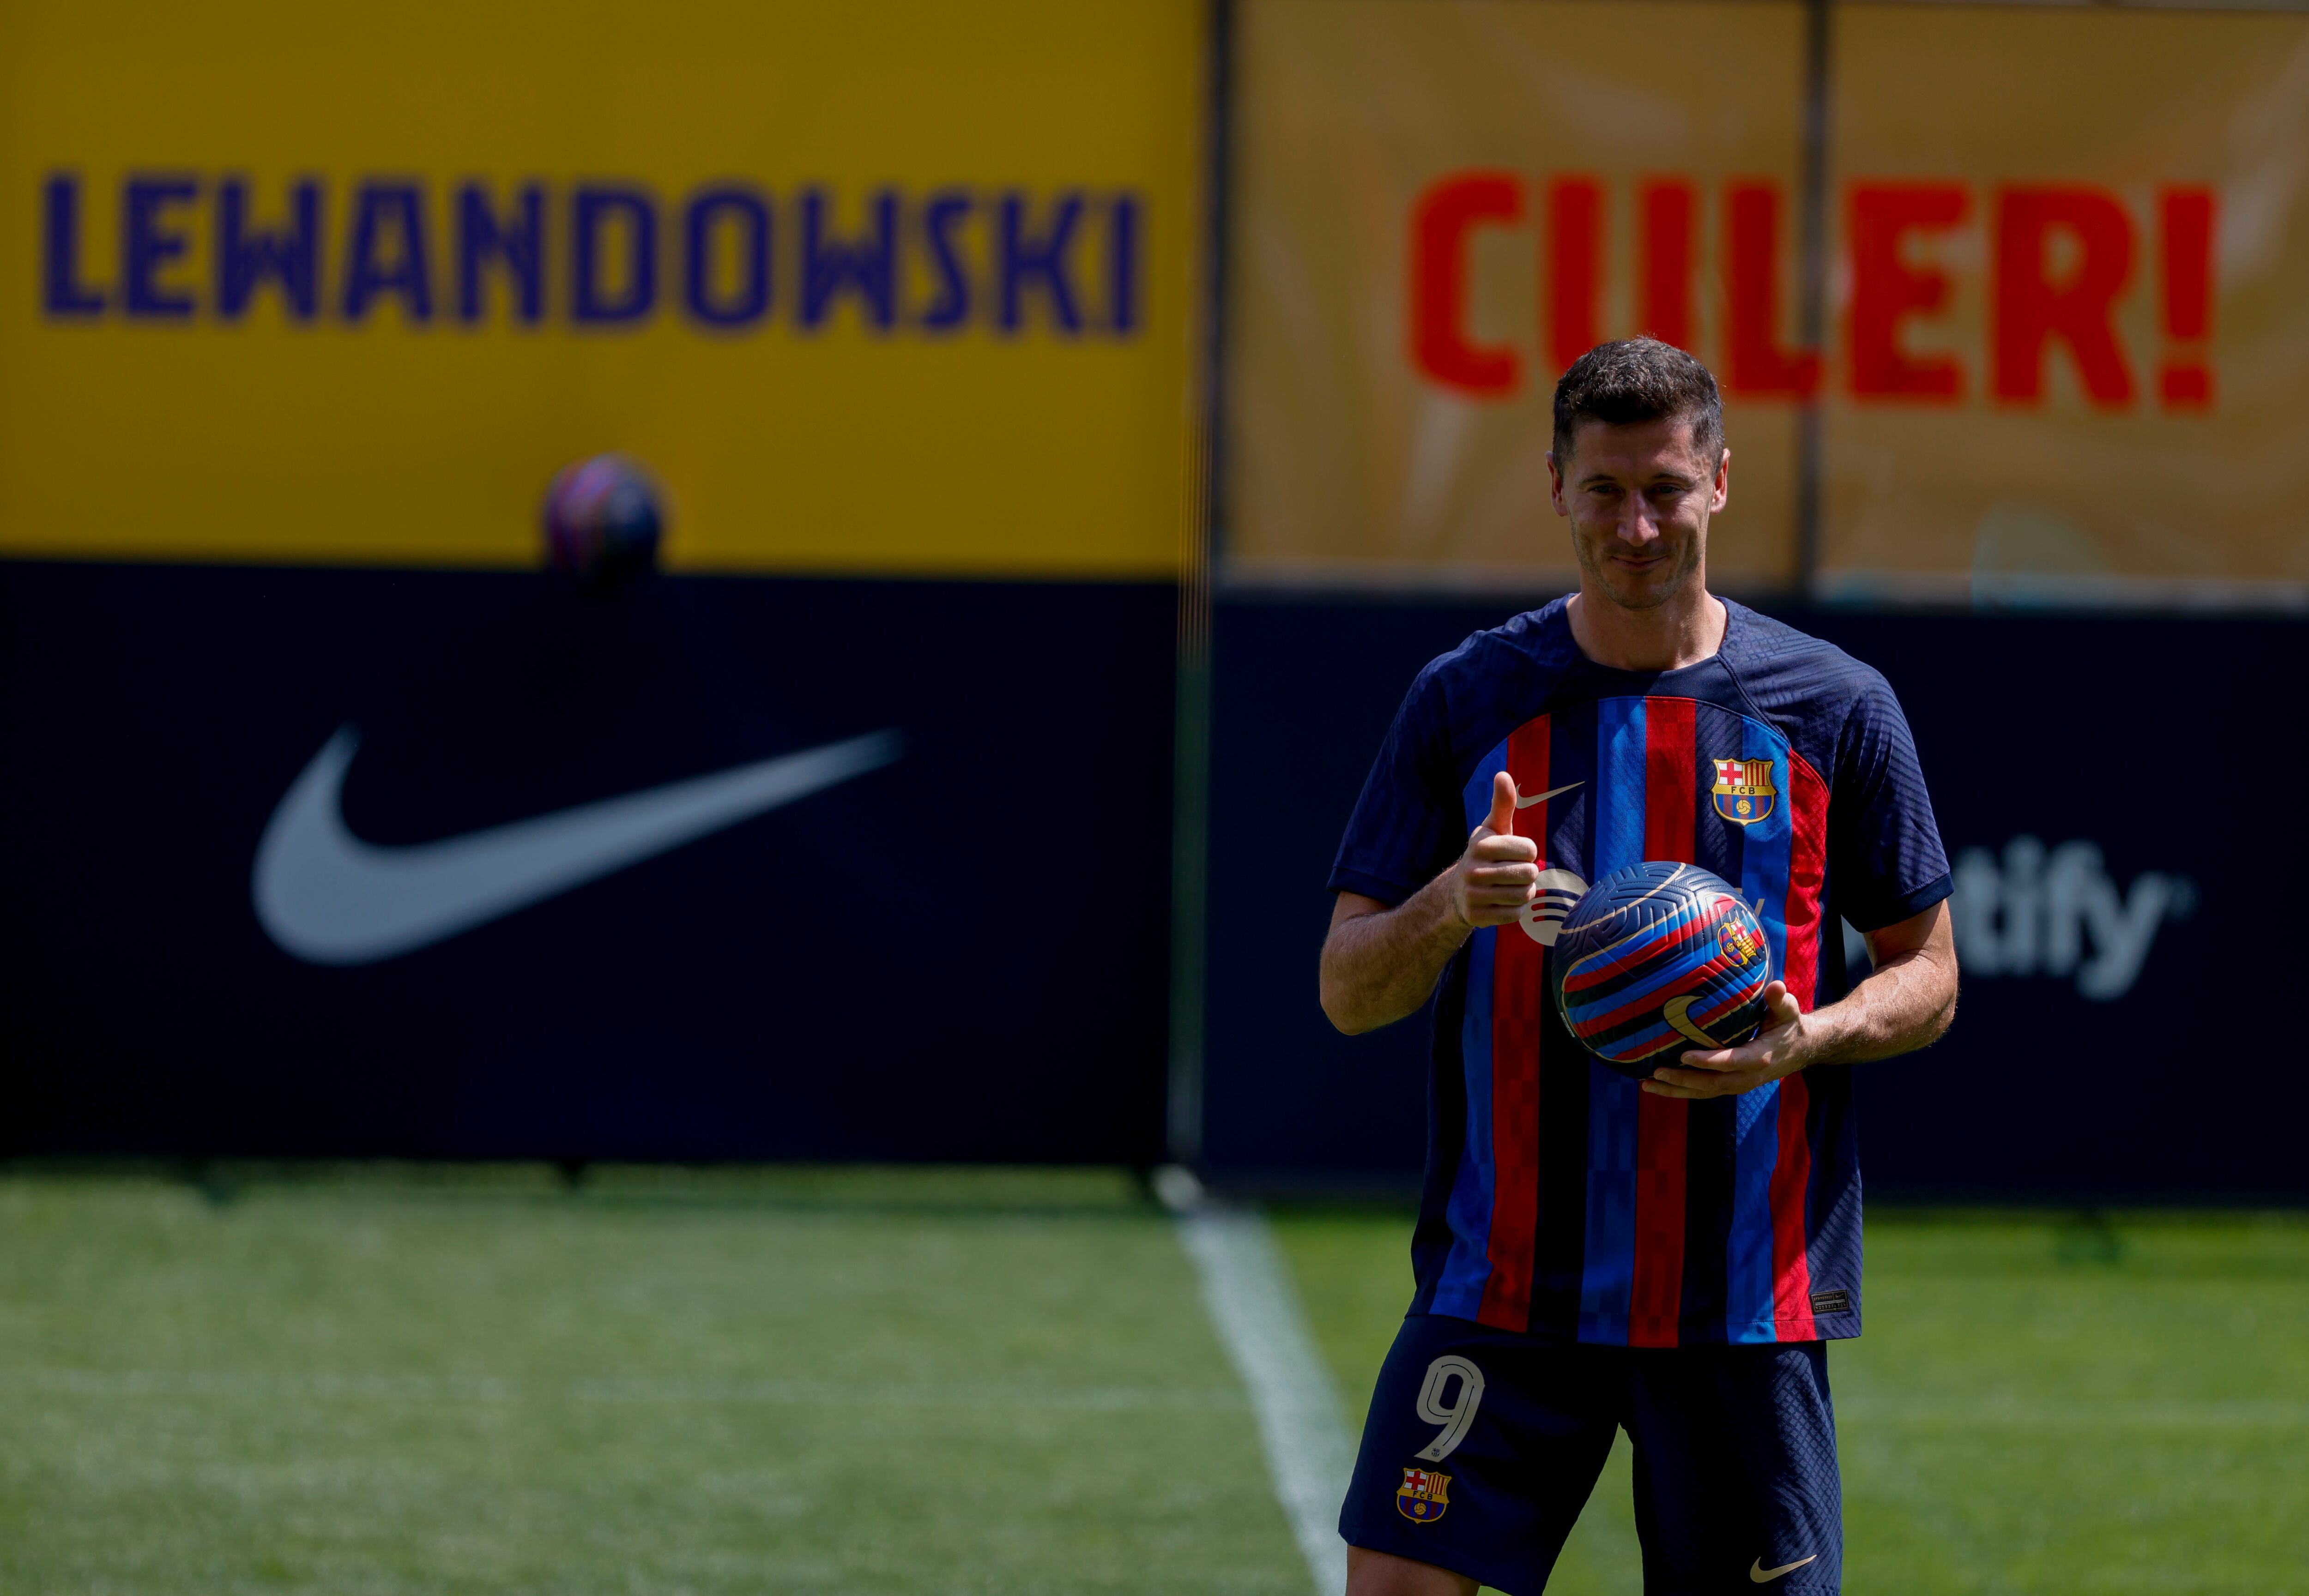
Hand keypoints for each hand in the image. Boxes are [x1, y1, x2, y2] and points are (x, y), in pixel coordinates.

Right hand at [1450, 772, 1538, 929]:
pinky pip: (1515, 915)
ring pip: (1523, 896)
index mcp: (1481, 844)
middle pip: (1528, 874)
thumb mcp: (1493, 828)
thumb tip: (1502, 774)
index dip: (1528, 852)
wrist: (1458, 891)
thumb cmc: (1486, 855)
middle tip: (1512, 872)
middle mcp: (1473, 870)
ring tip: (1508, 886)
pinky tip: (1501, 902)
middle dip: (1527, 874)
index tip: (1513, 853)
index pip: (1529, 850)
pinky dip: (1514, 910)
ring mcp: (1473, 895)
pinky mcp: (1476, 917)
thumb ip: (1502, 803)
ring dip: (1523, 892)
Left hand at [1642, 981, 1811, 1097]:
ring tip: (1647, 1085)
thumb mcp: (1789, 1011)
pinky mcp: (1731, 1085)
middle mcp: (1748, 1076)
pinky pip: (1704, 1092)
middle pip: (1712, 1083)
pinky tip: (1658, 1086)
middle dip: (1683, 1080)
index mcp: (1760, 1058)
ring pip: (1705, 1092)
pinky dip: (1681, 1091)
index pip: (1732, 1062)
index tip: (1685, 1056)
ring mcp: (1738, 1084)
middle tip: (1656, 1072)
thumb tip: (1776, 986)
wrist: (1801, 1049)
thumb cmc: (1789, 1025)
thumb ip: (1780, 1000)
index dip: (1709, 1061)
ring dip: (1676, 1090)